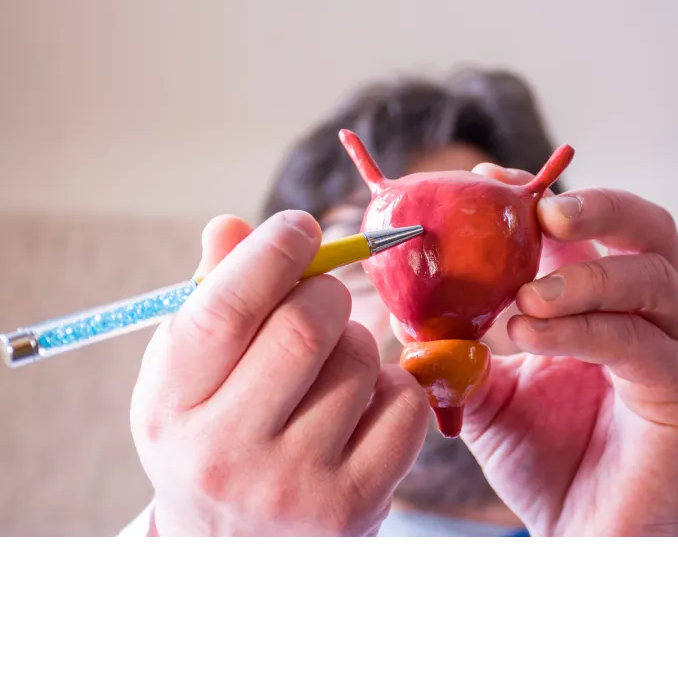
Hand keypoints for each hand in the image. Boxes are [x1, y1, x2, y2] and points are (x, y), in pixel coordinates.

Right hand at [130, 211, 429, 536]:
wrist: (238, 553)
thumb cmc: (214, 439)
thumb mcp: (188, 377)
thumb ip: (211, 298)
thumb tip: (231, 226)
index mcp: (169, 407)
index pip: (225, 308)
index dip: (273, 252)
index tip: (299, 227)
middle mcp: (223, 454)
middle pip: (306, 325)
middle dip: (326, 292)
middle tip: (322, 298)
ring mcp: (292, 486)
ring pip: (362, 359)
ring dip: (359, 343)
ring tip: (332, 370)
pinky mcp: (354, 505)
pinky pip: (405, 403)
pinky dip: (395, 387)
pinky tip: (363, 409)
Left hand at [462, 166, 677, 537]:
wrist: (587, 538)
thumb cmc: (544, 460)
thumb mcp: (486, 391)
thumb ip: (459, 344)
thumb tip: (404, 305)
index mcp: (606, 301)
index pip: (589, 226)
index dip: (541, 195)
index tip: (486, 180)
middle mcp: (651, 314)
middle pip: (647, 229)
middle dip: (596, 206)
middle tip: (540, 208)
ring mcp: (675, 350)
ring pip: (648, 279)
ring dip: (581, 277)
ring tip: (523, 295)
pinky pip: (639, 343)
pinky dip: (582, 330)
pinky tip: (531, 334)